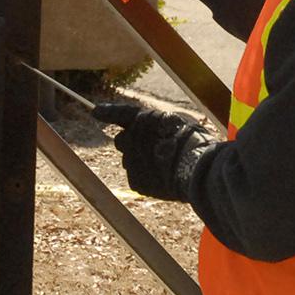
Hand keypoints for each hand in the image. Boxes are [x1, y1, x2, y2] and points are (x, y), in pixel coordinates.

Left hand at [92, 98, 212, 200]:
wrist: (198, 169)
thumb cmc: (194, 142)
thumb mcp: (179, 122)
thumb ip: (158, 124)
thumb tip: (152, 131)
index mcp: (143, 119)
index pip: (120, 114)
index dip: (107, 112)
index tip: (95, 112)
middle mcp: (132, 139)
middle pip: (122, 141)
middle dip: (131, 144)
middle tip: (151, 149)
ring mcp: (131, 161)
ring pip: (130, 162)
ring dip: (142, 162)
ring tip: (165, 165)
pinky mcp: (135, 182)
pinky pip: (138, 179)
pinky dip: (149, 179)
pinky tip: (165, 178)